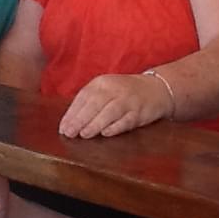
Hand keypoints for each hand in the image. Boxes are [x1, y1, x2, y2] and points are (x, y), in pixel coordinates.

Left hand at [58, 73, 173, 138]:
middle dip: (80, 120)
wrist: (156, 89)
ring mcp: (128, 100)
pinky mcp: (140, 112)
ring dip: (95, 124)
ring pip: (109, 112)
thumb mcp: (106, 90)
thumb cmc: (124, 93)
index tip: (63, 127)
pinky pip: (126, 120)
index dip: (72, 113)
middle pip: (94, 104)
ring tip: (83, 135)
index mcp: (102, 82)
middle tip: (69, 133)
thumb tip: (69, 122)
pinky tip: (105, 134)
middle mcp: (115, 89)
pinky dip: (115, 127)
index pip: (83, 97)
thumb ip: (89, 102)